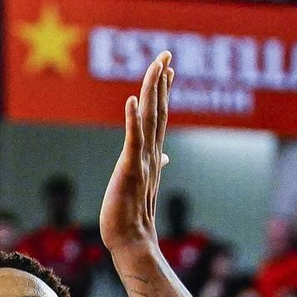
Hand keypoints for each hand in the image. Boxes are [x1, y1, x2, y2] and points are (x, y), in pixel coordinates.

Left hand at [100, 53, 173, 254]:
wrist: (132, 242)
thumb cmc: (133, 215)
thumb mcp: (143, 183)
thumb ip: (156, 165)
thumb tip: (167, 156)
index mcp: (152, 155)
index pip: (159, 116)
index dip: (163, 91)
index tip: (167, 68)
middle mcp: (151, 154)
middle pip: (158, 110)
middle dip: (160, 81)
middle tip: (166, 54)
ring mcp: (142, 161)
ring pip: (150, 119)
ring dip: (152, 92)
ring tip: (156, 67)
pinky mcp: (130, 170)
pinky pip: (132, 140)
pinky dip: (133, 120)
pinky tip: (132, 100)